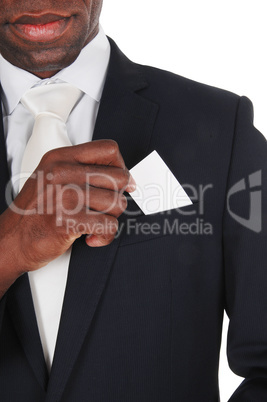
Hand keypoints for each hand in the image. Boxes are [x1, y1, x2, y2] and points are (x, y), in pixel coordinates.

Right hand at [0, 140, 134, 277]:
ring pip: (118, 203)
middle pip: (120, 178)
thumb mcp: (51, 176)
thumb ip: (81, 170)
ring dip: (111, 218)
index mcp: (61, 158)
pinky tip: (92, 236)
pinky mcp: (69, 221)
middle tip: (103, 207)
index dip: (121, 166)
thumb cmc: (33, 212)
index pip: (108, 149)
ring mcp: (66, 196)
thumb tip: (125, 177)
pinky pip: (109, 226)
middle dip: (117, 197)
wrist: (11, 240)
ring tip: (95, 222)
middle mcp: (63, 173)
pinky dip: (105, 236)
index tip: (120, 182)